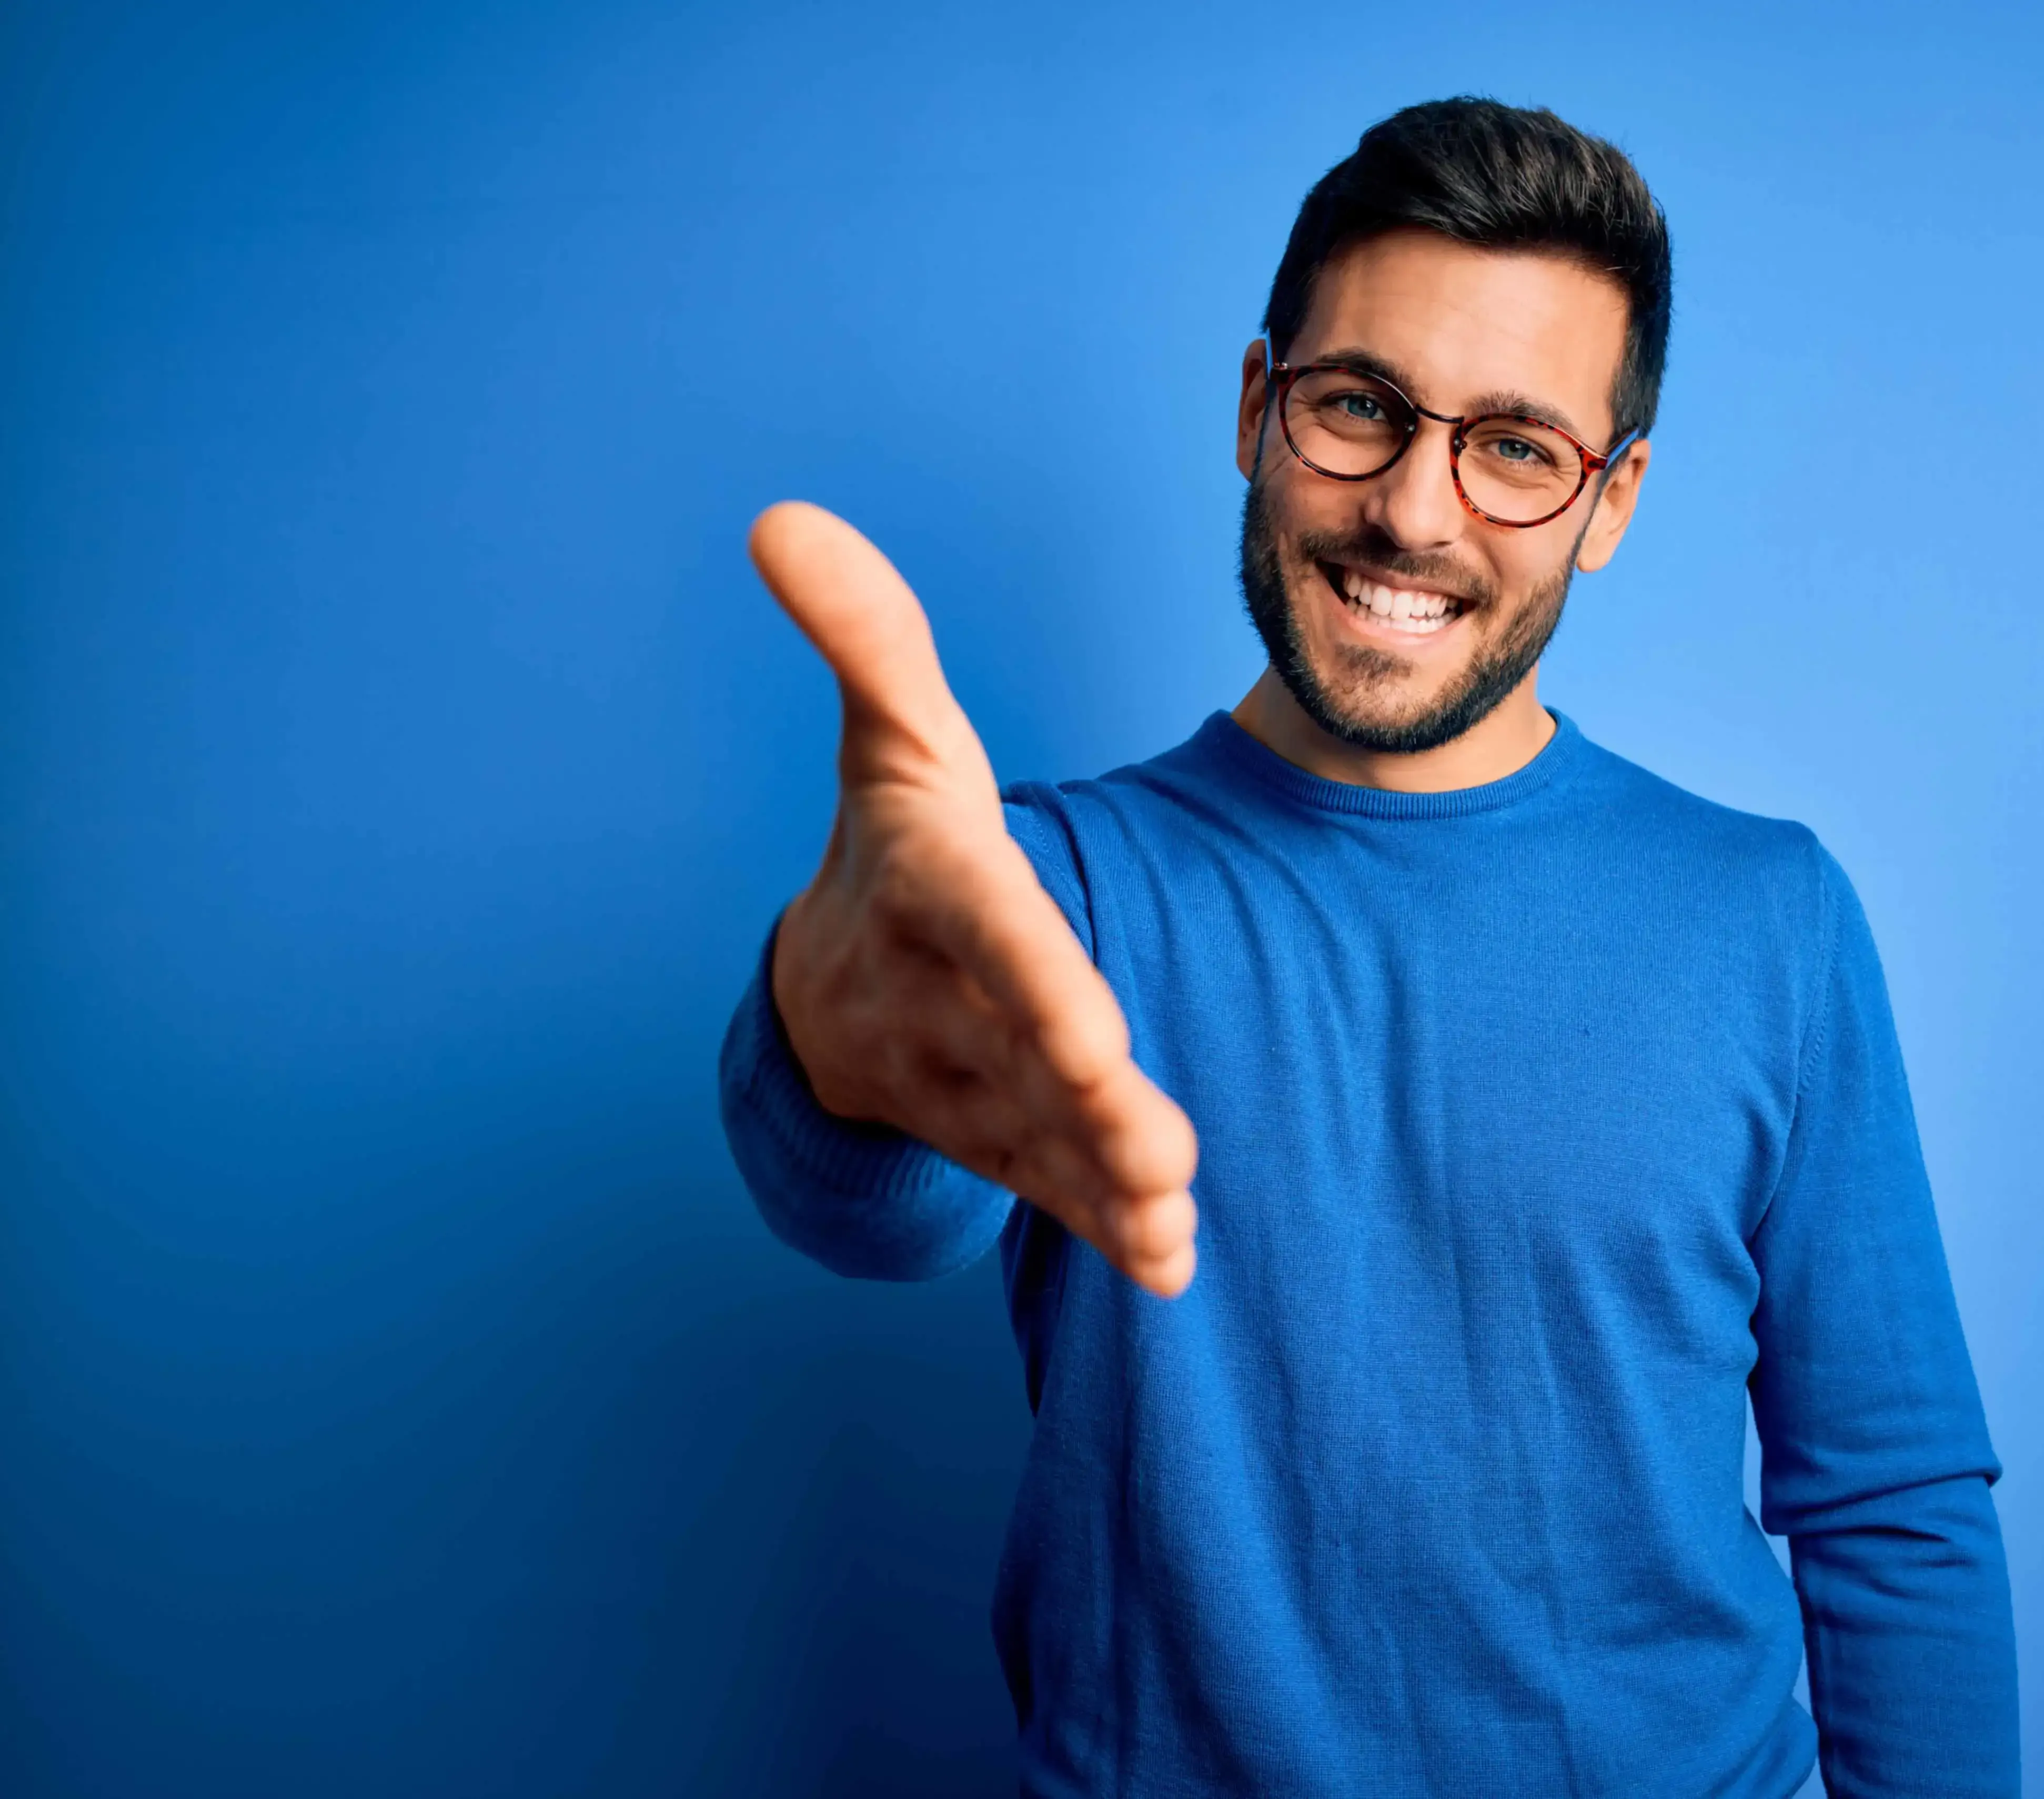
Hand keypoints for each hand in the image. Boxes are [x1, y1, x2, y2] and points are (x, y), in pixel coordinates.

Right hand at [750, 502, 1199, 1296]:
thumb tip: (779, 517)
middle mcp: (944, 1002)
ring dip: (1104, 1178)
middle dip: (1086, 1101)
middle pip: (1023, 1052)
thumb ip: (869, 636)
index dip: (1033, 978)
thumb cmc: (893, 845)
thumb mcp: (892, 737)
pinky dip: (1104, 1230)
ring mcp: (973, 1086)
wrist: (832, 992)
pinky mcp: (1007, 1140)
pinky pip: (1051, 1190)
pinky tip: (1167, 1267)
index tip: (1094, 1030)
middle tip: (1160, 1146)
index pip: (984, 933)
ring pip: (1041, 1136)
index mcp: (932, 896)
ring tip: (1174, 1212)